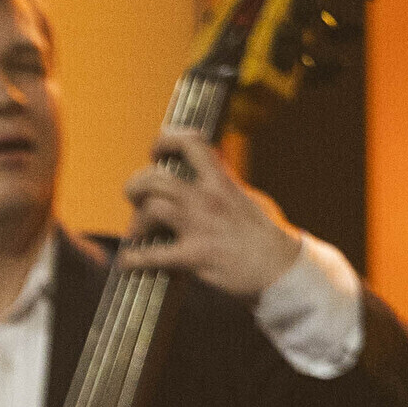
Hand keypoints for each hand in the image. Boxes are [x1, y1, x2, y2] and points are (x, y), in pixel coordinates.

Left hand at [118, 132, 303, 298]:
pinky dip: (134, 258)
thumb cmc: (262, 233)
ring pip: (151, 208)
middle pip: (156, 178)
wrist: (279, 265)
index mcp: (221, 181)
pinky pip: (153, 255)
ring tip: (137, 233)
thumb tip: (209, 170)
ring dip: (136, 222)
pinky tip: (128, 262)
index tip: (156, 151)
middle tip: (135, 198)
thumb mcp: (245, 196)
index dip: (165, 141)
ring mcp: (200, 226)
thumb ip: (223, 183)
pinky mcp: (194, 256)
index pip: (191, 143)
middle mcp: (208, 198)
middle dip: (137, 185)